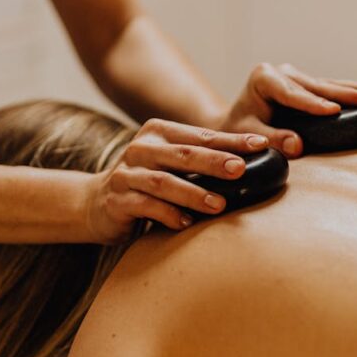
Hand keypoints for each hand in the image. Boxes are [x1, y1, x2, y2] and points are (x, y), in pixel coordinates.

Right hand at [83, 118, 269, 242]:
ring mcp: (126, 174)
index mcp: (158, 132)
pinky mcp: (116, 200)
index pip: (201, 136)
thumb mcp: (170, 164)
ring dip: (194, 194)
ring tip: (221, 205)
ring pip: (165, 182)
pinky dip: (168, 215)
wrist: (95, 203)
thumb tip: (253, 162)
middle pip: (184, 154)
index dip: (232, 140)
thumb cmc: (146, 182)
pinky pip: (146, 207)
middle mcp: (140, 148)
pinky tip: (187, 223)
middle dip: (215, 161)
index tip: (261, 145)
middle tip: (242, 169)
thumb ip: (200, 160)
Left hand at [215, 63, 356, 157]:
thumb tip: (297, 145)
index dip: (312, 103)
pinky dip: (350, 90)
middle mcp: (281, 71)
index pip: (291, 93)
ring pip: (327, 84)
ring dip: (354, 88)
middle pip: (315, 85)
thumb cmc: (238, 129)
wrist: (235, 122)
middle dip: (342, 92)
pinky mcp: (305, 83)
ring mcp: (295, 75)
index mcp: (263, 78)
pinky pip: (329, 88)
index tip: (333, 110)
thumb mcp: (247, 135)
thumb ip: (270, 139)